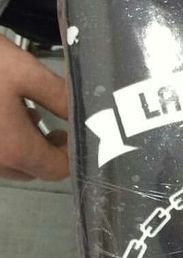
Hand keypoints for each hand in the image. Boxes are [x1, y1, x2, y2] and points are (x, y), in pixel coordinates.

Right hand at [0, 36, 68, 180]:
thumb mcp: (24, 71)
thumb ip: (59, 97)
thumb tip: (84, 115)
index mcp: (14, 149)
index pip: (57, 169)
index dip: (70, 153)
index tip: (69, 132)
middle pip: (31, 169)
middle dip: (44, 149)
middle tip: (49, 121)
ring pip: (7, 162)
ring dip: (20, 144)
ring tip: (21, 110)